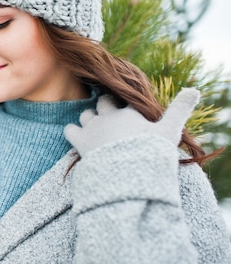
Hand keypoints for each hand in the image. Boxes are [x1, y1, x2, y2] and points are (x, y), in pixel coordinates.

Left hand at [64, 88, 198, 157]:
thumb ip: (180, 110)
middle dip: (106, 107)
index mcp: (130, 112)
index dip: (124, 105)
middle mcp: (109, 116)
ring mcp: (93, 127)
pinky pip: (69, 129)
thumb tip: (194, 90)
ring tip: (97, 130)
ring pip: (86, 114)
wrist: (129, 173)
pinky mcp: (80, 141)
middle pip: (103, 102)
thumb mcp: (170, 130)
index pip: (124, 100)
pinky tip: (79, 138)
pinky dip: (72, 131)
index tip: (126, 110)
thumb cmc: (152, 152)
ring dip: (90, 119)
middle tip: (111, 119)